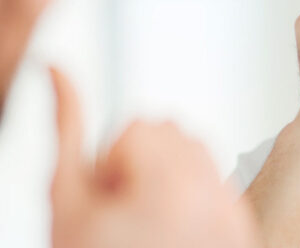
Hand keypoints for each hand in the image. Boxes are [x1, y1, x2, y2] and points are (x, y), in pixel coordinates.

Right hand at [48, 68, 255, 247]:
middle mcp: (214, 196)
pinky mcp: (242, 232)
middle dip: (141, 165)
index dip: (109, 165)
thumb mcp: (64, 200)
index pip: (138, 126)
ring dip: (167, 178)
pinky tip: (169, 234)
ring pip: (195, 156)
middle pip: (171, 135)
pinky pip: (216, 185)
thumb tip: (57, 69)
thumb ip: (66, 127)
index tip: (106, 207)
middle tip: (123, 218)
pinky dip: (192, 200)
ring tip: (145, 226)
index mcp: (172, 183)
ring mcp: (232, 217)